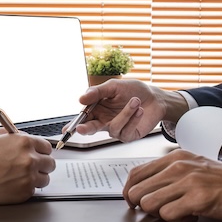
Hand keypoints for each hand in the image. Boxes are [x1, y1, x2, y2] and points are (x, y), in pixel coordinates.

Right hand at [0, 129, 55, 204]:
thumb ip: (16, 135)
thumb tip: (26, 138)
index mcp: (25, 142)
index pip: (47, 147)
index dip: (42, 152)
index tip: (39, 155)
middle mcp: (30, 159)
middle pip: (50, 164)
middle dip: (42, 165)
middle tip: (33, 168)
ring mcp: (29, 177)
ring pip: (45, 179)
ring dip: (36, 178)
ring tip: (21, 177)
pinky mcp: (25, 192)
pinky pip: (34, 190)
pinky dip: (26, 188)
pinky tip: (13, 184)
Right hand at [74, 79, 188, 141]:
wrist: (154, 98)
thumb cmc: (134, 91)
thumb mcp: (114, 86)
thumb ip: (97, 92)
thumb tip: (81, 99)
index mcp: (98, 110)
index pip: (83, 118)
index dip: (74, 125)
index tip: (66, 130)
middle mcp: (105, 121)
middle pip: (91, 129)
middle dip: (86, 129)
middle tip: (82, 128)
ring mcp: (116, 129)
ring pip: (113, 128)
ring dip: (125, 113)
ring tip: (135, 101)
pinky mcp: (128, 135)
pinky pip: (126, 130)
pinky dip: (133, 118)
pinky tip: (139, 110)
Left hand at [123, 149, 221, 221]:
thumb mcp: (194, 168)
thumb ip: (170, 175)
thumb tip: (144, 190)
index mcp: (175, 158)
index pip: (135, 174)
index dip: (130, 193)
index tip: (136, 203)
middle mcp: (178, 166)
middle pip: (136, 192)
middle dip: (144, 207)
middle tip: (162, 210)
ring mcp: (187, 181)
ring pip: (148, 204)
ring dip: (161, 215)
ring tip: (180, 212)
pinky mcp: (198, 198)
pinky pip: (168, 215)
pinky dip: (177, 221)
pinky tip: (192, 216)